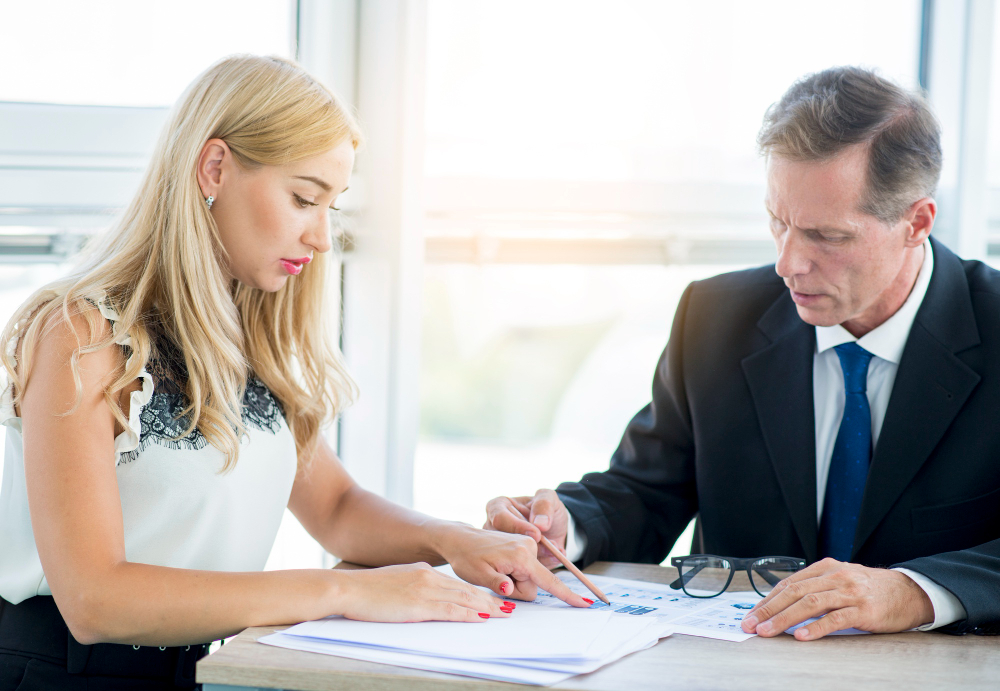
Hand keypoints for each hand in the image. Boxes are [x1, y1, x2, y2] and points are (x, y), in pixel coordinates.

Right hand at [332, 563, 513, 622]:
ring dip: (485, 607)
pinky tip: (481, 618)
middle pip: (466, 589)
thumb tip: (427, 597)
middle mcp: (428, 577)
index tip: (492, 599)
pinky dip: (468, 614)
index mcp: (423, 571)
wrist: (349, 589)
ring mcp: (424, 589)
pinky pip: (449, 609)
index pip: (457, 583)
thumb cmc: (367, 590)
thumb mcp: (397, 582)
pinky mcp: (418, 604)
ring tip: (503, 614)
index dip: (478, 592)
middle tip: (508, 608)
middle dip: (489, 600)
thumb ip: (415, 587)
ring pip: (463, 598)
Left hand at [439, 523, 590, 607]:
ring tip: (494, 569)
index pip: (548, 581)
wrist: (459, 539)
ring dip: (513, 579)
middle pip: (533, 583)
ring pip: (528, 577)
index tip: (585, 603)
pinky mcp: (523, 544)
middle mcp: (528, 546)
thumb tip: (510, 588)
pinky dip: (513, 572)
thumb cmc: (466, 556)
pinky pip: (524, 568)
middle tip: (495, 577)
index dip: (566, 595)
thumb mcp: (478, 575)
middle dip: (516, 587)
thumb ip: (497, 583)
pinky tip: (497, 565)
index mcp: (520, 555)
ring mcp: (526, 544)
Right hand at [484, 489, 569, 569]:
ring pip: (512, 559)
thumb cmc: (546, 508)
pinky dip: (541, 565)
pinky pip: (521, 570)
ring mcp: (500, 548)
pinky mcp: (510, 564)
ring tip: (556, 552)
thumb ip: (544, 504)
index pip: (499, 519)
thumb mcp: (548, 498)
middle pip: (503, 543)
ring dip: (538, 558)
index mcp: (497, 507)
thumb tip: (539, 523)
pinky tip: (554, 558)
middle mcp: (494, 529)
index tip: (537, 534)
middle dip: (530, 548)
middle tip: (551, 548)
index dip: (518, 527)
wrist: (553, 527)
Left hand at [740, 558, 934, 640]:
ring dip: (785, 619)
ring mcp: (849, 592)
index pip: (789, 584)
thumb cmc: (870, 589)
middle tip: (751, 624)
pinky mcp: (864, 609)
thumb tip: (783, 604)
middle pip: (794, 592)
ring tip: (768, 631)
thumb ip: (816, 587)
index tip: (752, 614)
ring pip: (810, 603)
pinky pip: (836, 618)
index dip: (768, 600)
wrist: (910, 592)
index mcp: (826, 568)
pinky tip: (801, 636)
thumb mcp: (840, 580)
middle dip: (769, 609)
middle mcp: (835, 576)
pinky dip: (816, 628)